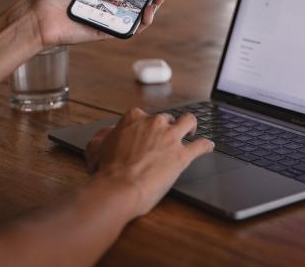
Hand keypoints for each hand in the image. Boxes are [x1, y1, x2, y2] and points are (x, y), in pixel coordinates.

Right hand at [85, 108, 213, 216]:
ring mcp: (170, 137)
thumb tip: (109, 133)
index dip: (144, 126)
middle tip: (165, 139)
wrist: (118, 188)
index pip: (143, 116)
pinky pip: (201, 146)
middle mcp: (154, 123)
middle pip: (166, 119)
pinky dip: (206, 145)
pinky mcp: (182, 155)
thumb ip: (104, 136)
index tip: (144, 134)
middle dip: (166, 127)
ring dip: (191, 126)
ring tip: (191, 132)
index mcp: (134, 118)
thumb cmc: (106, 171)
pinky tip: (209, 147)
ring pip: (188, 122)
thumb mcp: (96, 147)